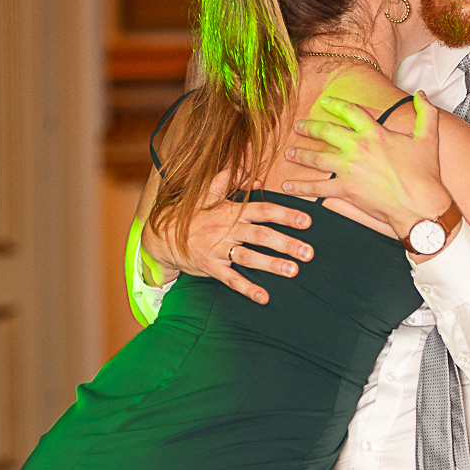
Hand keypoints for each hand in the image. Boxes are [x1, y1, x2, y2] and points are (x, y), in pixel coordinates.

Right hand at [142, 185, 313, 305]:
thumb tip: (252, 172)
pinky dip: (247, 289)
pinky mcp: (210, 268)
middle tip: (308, 251)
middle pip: (260, 235)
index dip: (285, 214)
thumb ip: (228, 181)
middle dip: (285, 243)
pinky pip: (230, 280)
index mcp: (229, 211)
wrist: (160, 237)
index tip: (307, 220)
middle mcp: (226, 230)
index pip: (262, 210)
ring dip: (271, 264)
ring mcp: (217, 250)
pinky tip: (264, 297)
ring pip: (248, 257)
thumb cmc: (188, 215)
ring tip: (293, 271)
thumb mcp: (205, 193)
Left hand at [281, 92, 450, 241]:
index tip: (324, 103)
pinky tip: (288, 186)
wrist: (420, 205)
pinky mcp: (345, 191)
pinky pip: (317, 188)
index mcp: (374, 132)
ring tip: (288, 153)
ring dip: (300, 155)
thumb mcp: (428, 137)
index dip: (334, 105)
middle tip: (297, 126)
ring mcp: (349, 170)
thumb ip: (425, 112)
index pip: (349, 111)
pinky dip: (301, 188)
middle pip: (326, 132)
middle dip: (309, 128)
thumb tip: (421, 94)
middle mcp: (357, 148)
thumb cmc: (425, 173)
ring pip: (316, 159)